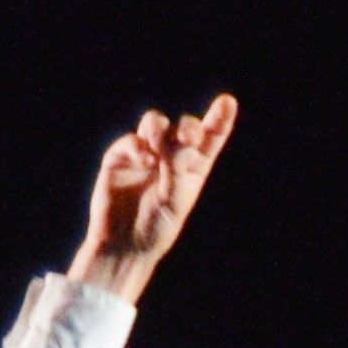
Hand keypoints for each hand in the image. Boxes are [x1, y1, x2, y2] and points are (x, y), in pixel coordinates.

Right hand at [72, 95, 237, 301]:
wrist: (125, 245)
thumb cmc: (157, 228)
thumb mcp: (176, 200)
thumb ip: (179, 168)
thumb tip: (175, 137)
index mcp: (193, 169)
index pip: (209, 139)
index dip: (219, 119)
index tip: (227, 102)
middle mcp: (172, 158)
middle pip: (183, 128)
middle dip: (188, 127)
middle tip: (189, 137)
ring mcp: (146, 155)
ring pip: (156, 125)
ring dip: (159, 129)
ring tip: (157, 147)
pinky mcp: (120, 158)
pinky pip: (131, 140)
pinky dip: (137, 145)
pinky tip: (144, 159)